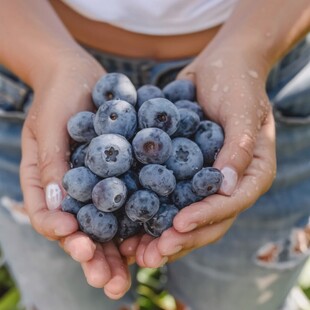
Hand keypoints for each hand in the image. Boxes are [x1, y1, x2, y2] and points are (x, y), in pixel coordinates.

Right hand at [20, 49, 130, 297]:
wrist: (83, 77)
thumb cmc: (60, 96)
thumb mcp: (51, 125)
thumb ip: (52, 163)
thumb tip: (56, 208)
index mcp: (48, 183)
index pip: (49, 218)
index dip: (63, 235)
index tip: (79, 245)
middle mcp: (74, 192)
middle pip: (81, 233)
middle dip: (94, 260)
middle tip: (109, 284)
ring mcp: (99, 187)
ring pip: (108, 226)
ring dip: (119, 253)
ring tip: (132, 276)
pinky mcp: (123, 177)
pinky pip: (131, 202)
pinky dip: (140, 223)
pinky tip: (155, 238)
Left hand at [120, 44, 275, 266]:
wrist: (219, 66)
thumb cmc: (237, 83)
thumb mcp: (243, 109)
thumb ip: (239, 146)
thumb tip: (227, 185)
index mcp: (250, 174)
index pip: (231, 204)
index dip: (207, 217)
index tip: (179, 224)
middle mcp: (227, 184)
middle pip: (207, 221)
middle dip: (180, 239)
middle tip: (151, 255)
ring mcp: (202, 181)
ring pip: (184, 216)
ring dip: (160, 237)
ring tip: (133, 252)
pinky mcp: (181, 172)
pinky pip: (166, 197)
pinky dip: (148, 213)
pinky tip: (126, 226)